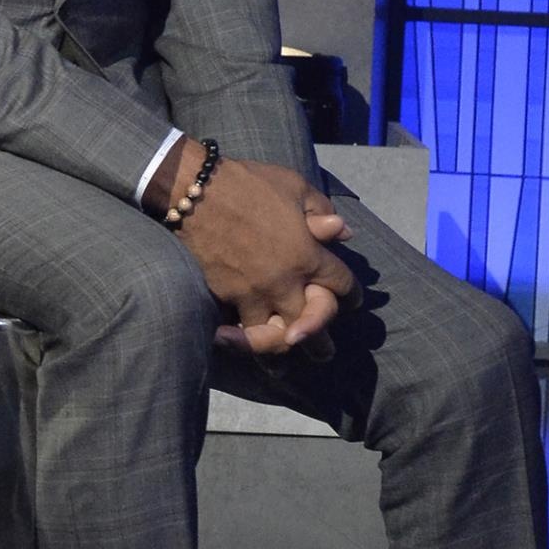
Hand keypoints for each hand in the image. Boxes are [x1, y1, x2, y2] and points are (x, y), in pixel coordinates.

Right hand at [154, 147, 358, 358]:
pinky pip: (241, 329)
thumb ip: (321, 212)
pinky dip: (245, 343)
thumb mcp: (294, 186)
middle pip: (314, 321)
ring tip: (283, 364)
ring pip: (276, 336)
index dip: (352, 294)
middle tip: (324, 353)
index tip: (353, 300)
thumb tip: (343, 232)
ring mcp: (255, 293)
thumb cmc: (248, 184)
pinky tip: (248, 349)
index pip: (341, 284)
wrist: (196, 193)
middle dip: (322, 338)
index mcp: (308, 254)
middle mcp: (285, 282)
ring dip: (282, 349)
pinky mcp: (226, 297)